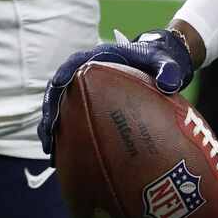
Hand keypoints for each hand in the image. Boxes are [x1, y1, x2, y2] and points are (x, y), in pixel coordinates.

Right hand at [38, 29, 194, 154]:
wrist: (159, 66)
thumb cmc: (158, 60)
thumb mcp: (165, 62)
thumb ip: (167, 70)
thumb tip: (169, 84)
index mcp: (98, 58)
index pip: (74, 63)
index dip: (63, 74)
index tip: (58, 84)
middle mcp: (86, 74)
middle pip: (59, 91)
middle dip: (50, 110)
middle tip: (48, 130)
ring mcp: (84, 92)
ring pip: (60, 109)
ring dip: (52, 127)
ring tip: (50, 150)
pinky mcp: (88, 106)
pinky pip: (72, 122)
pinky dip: (65, 138)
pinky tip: (62, 158)